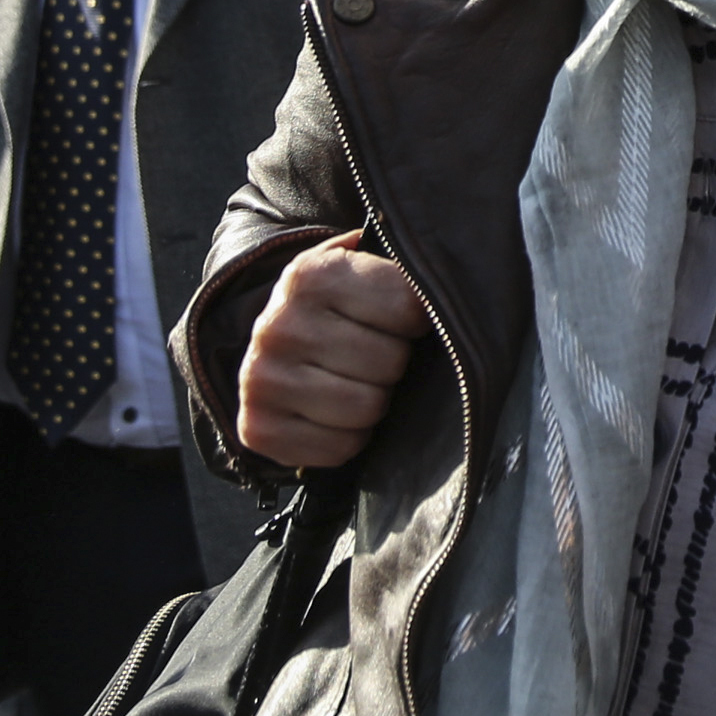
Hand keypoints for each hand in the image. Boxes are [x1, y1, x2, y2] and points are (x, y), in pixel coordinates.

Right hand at [236, 231, 430, 467]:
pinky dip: (349, 438)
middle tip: (376, 355)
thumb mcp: (363, 266)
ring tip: (358, 382)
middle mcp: (279, 326)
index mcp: (311, 276)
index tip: (403, 319)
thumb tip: (459, 279)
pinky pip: (339, 448)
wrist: (273, 340)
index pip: (406, 307)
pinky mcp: (256, 428)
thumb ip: (404, 267)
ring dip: (375, 402)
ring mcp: (262, 380)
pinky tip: (336, 414)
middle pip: (388, 362)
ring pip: (366, 408)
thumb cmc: (339, 306)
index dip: (415, 319)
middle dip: (394, 362)